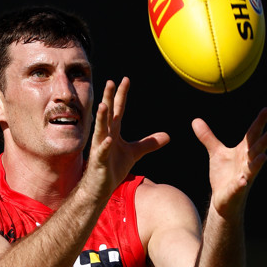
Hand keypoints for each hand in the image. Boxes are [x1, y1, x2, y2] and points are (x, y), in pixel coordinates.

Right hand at [85, 77, 169, 195]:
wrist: (101, 187)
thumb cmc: (113, 168)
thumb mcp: (134, 153)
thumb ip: (148, 143)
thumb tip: (168, 136)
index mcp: (114, 132)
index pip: (118, 110)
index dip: (121, 95)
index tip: (125, 80)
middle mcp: (105, 136)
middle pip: (108, 115)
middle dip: (108, 98)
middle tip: (110, 82)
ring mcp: (100, 148)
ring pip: (100, 130)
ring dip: (102, 118)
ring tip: (103, 105)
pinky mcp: (99, 162)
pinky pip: (102, 152)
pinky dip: (104, 146)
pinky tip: (107, 139)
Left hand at [192, 107, 266, 218]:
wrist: (222, 199)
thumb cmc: (224, 175)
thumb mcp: (216, 153)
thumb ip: (208, 137)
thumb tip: (195, 120)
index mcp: (243, 152)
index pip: (252, 135)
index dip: (259, 122)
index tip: (266, 109)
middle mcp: (246, 163)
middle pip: (256, 150)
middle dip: (263, 142)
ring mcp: (244, 177)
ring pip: (253, 169)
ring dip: (258, 163)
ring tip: (264, 156)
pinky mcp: (236, 190)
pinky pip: (240, 186)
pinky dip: (242, 183)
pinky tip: (243, 180)